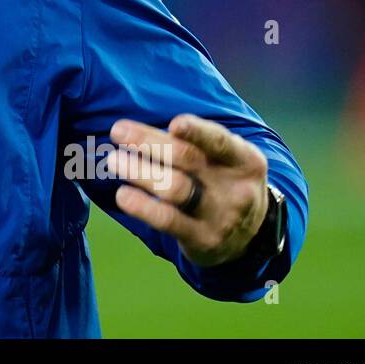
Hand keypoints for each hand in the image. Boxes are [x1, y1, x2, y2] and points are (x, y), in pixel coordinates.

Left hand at [106, 113, 269, 267]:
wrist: (250, 237)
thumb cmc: (224, 183)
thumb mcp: (226, 160)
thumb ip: (197, 143)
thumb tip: (142, 129)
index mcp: (244, 160)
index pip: (220, 142)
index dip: (198, 132)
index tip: (174, 123)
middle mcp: (235, 188)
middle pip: (188, 159)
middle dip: (149, 142)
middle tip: (117, 131)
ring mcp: (219, 216)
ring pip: (175, 189)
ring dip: (140, 172)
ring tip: (114, 160)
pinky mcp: (202, 239)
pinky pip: (167, 221)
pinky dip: (142, 206)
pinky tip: (123, 195)